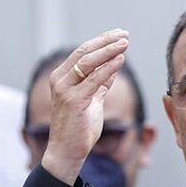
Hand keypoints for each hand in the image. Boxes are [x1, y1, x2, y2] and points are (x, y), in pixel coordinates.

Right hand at [42, 29, 129, 184]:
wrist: (67, 152)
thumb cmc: (79, 129)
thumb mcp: (92, 101)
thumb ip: (100, 84)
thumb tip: (113, 67)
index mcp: (62, 78)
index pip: (82, 52)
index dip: (101, 41)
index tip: (119, 35)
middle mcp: (60, 80)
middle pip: (84, 52)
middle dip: (106, 41)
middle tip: (125, 34)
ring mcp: (65, 90)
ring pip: (88, 62)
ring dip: (109, 50)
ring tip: (126, 43)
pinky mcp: (74, 101)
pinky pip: (94, 80)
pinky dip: (108, 68)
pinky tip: (120, 59)